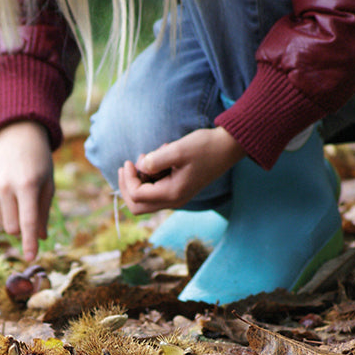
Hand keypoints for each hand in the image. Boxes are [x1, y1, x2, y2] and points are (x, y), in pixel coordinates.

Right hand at [0, 121, 53, 261]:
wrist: (18, 136)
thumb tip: (40, 239)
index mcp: (28, 185)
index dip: (30, 242)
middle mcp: (5, 185)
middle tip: (28, 212)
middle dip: (21, 228)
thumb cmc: (38, 164)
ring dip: (10, 216)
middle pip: (11, 228)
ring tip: (16, 194)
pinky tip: (3, 193)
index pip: (28, 222)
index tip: (31, 258)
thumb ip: (43, 213)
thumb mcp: (47, 185)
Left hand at [117, 127, 246, 213]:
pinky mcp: (177, 191)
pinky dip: (149, 178)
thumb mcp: (178, 150)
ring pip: (144, 200)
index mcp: (172, 194)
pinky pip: (154, 192)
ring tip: (149, 156)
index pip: (137, 195)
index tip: (129, 161)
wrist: (227, 147)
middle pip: (137, 207)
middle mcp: (173, 201)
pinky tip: (158, 158)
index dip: (128, 179)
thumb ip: (155, 160)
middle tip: (127, 166)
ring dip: (139, 180)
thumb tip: (140, 167)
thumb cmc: (204, 147)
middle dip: (127, 187)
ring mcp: (175, 198)